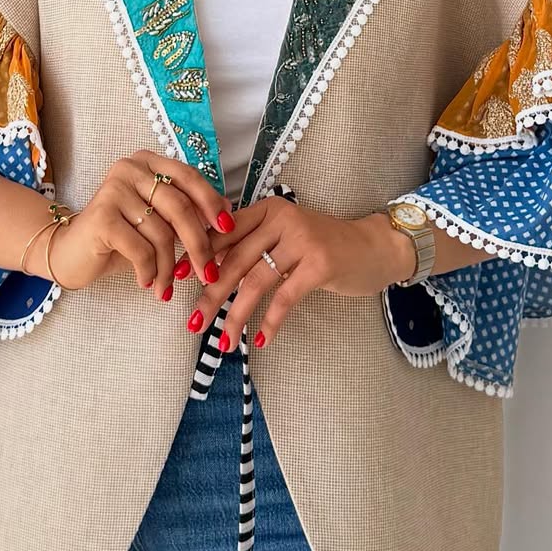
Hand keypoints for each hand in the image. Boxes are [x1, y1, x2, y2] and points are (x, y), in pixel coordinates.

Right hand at [33, 149, 234, 293]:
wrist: (70, 253)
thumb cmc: (120, 237)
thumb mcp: (158, 221)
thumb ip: (188, 212)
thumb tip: (228, 212)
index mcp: (147, 163)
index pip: (189, 177)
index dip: (212, 203)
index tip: (228, 230)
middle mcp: (129, 169)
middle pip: (180, 207)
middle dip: (199, 245)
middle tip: (208, 273)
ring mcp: (113, 190)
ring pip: (162, 234)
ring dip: (169, 267)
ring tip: (165, 285)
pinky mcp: (101, 217)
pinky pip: (141, 249)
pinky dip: (149, 271)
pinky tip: (146, 282)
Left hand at [190, 199, 414, 349]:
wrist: (373, 247)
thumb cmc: (323, 245)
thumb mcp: (284, 235)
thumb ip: (251, 242)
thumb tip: (205, 266)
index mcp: (267, 209)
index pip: (224, 232)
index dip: (199, 256)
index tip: (178, 279)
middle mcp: (282, 218)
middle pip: (235, 259)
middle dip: (211, 294)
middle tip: (192, 322)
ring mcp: (302, 240)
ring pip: (256, 281)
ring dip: (236, 315)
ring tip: (221, 341)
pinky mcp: (320, 264)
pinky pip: (285, 297)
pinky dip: (270, 321)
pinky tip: (259, 340)